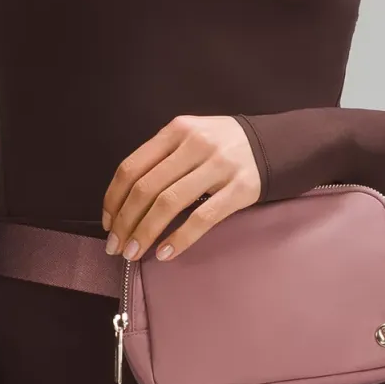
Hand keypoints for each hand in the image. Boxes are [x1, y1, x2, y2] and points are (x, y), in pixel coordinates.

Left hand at [101, 114, 259, 262]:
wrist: (276, 144)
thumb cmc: (224, 146)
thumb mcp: (191, 137)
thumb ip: (162, 158)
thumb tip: (124, 202)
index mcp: (177, 130)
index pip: (132, 167)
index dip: (113, 199)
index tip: (108, 223)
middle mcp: (195, 144)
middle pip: (146, 188)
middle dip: (125, 222)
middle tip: (116, 247)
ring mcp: (219, 166)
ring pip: (169, 203)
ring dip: (145, 233)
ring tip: (133, 253)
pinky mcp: (240, 189)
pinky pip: (202, 218)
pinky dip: (179, 238)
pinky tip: (165, 253)